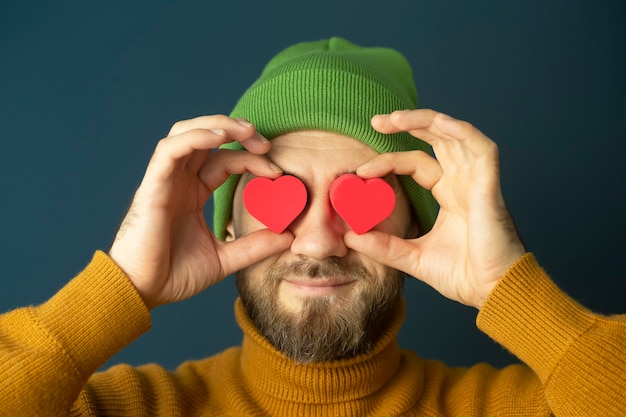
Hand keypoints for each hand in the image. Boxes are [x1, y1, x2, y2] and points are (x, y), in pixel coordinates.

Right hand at [109, 115, 293, 308]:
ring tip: (247, 130)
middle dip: (238, 131)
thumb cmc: (174, 275)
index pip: (225, 161)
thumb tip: (289, 237)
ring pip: (187, 132)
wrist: (141, 293)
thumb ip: (255, 246)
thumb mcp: (226, 258)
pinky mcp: (152, 186)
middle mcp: (179, 181)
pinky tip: (220, 137)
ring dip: (219, 125)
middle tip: (266, 143)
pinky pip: (170, 149)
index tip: (278, 174)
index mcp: (193, 192)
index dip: (251, 160)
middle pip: (207, 137)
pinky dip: (195, 137)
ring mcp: (165, 181)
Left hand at [344, 110, 525, 308]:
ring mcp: (477, 182)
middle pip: (436, 140)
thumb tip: (349, 237)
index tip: (361, 172)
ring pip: (455, 135)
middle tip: (376, 121)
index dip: (389, 161)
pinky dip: (461, 131)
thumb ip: (383, 246)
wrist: (493, 293)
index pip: (416, 164)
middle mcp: (463, 182)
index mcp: (449, 194)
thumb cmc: (464, 276)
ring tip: (393, 119)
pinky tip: (438, 123)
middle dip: (407, 125)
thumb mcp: (412, 257)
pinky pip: (482, 148)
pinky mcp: (489, 187)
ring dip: (426, 121)